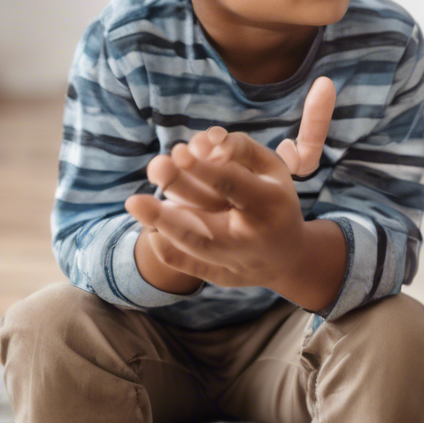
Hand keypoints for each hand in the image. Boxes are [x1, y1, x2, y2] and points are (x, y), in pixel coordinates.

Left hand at [125, 77, 343, 305]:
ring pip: (193, 245)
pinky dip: (166, 248)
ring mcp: (237, 261)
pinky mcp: (221, 277)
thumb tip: (203, 145)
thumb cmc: (274, 198)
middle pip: (209, 219)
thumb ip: (241, 147)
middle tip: (156, 166)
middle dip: (177, 194)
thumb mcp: (271, 167)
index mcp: (270, 202)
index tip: (179, 151)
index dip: (204, 170)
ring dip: (161, 223)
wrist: (288, 256)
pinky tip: (151, 228)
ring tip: (135, 202)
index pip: (233, 185)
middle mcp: (253, 235)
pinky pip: (188, 266)